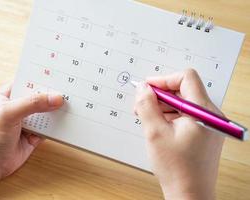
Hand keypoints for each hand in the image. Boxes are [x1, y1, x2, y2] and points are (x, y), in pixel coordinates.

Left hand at [0, 83, 63, 176]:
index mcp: (7, 95)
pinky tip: (67, 121)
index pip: (28, 82)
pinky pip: (50, 127)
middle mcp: (18, 106)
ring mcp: (27, 121)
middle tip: (69, 92)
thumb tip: (56, 98)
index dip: (43, 80)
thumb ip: (33, 103)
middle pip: (40, 97)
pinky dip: (57, 126)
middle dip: (53, 96)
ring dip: (56, 111)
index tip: (60, 78)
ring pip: (46, 112)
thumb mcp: (9, 113)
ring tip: (73, 105)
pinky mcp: (34, 135)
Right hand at [134, 69, 223, 199]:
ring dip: (163, 106)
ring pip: (183, 102)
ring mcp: (207, 123)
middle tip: (141, 105)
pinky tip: (157, 125)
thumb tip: (142, 88)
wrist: (189, 194)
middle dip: (160, 95)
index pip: (186, 78)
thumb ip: (146, 106)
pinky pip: (185, 115)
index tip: (147, 88)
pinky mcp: (203, 131)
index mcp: (203, 111)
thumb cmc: (177, 168)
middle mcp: (210, 114)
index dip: (163, 79)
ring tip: (146, 118)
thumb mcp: (155, 132)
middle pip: (184, 90)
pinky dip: (170, 116)